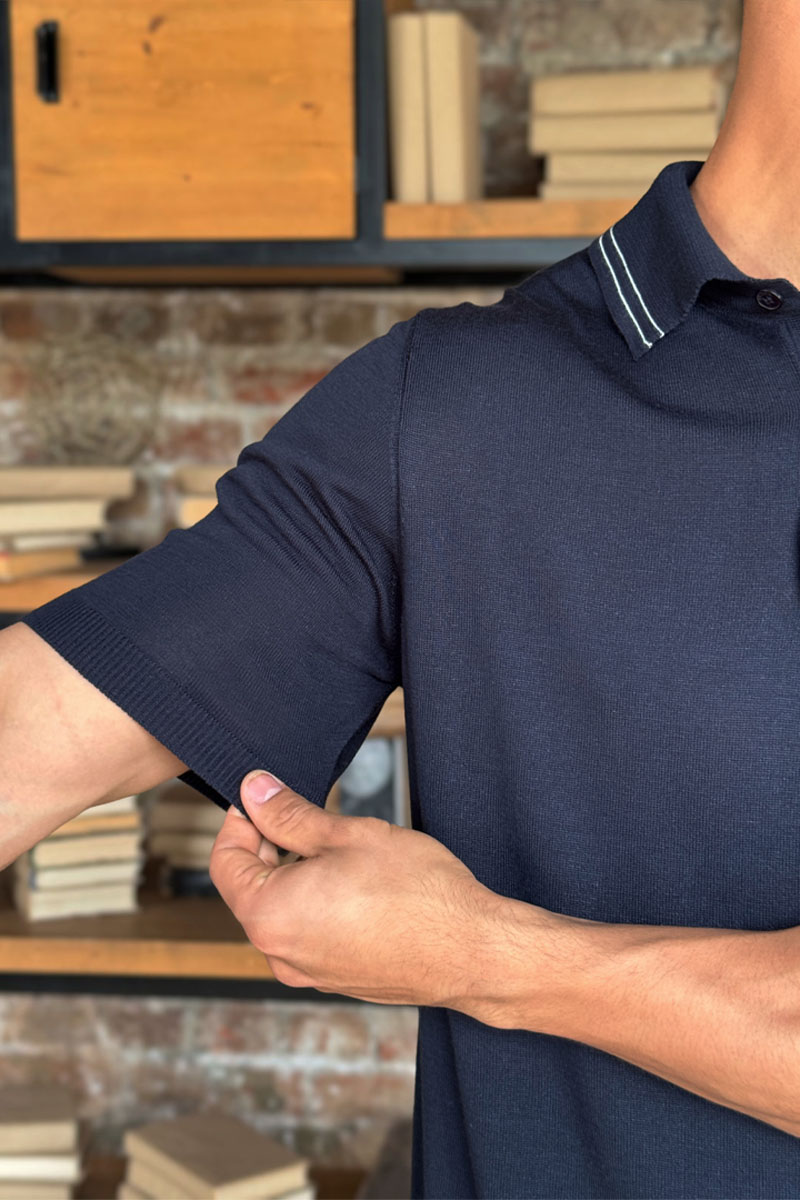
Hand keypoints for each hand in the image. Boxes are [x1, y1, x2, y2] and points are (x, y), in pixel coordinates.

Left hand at [208, 769, 502, 1013]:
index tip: (266, 796)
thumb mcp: (347, 836)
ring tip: (340, 848)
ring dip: (296, 875)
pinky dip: (316, 903)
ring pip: (281, 911)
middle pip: (250, 887)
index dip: (241, 820)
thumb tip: (256, 792)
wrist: (470, 950)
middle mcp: (278, 954)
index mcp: (269, 916)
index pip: (225, 860)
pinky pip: (307, 933)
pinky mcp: (334, 979)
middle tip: (309, 815)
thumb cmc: (417, 893)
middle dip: (271, 846)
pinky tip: (355, 883)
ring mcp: (307, 973)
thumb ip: (290, 815)